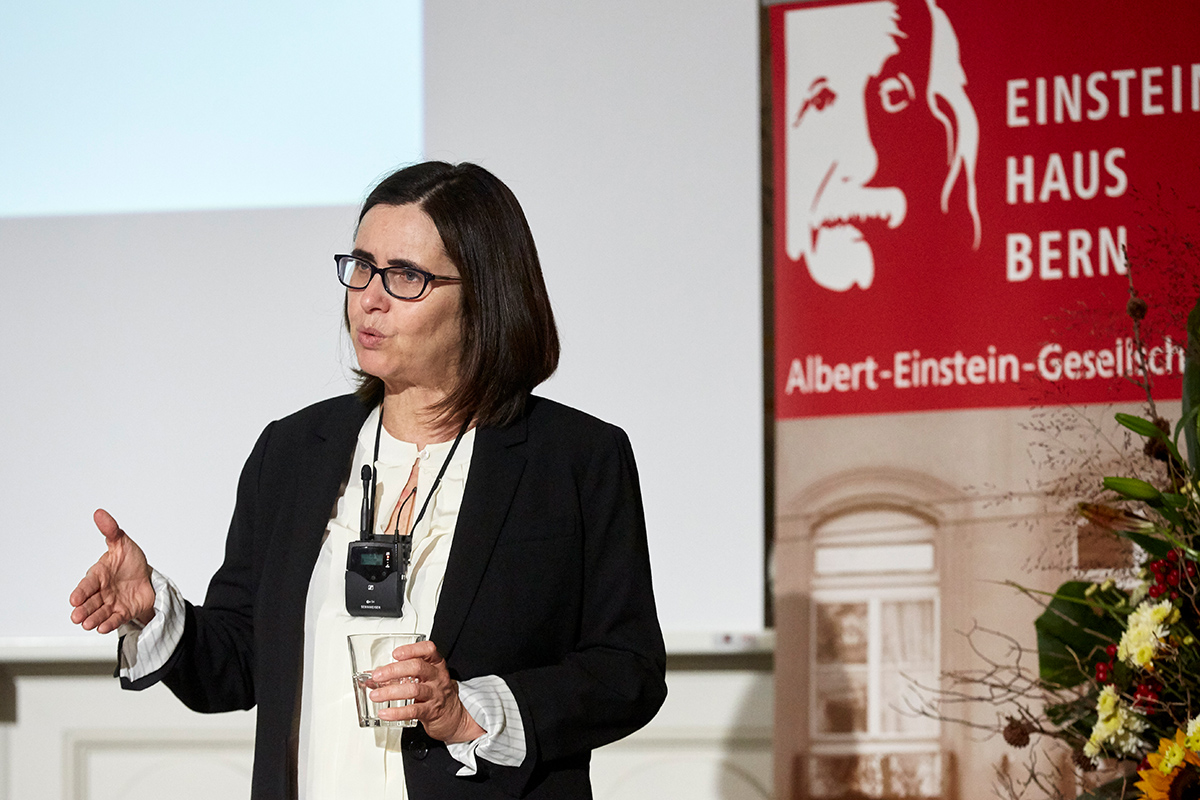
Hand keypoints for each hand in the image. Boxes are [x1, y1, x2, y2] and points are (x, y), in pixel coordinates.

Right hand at [69, 509, 155, 633]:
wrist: (147, 577)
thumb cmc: (130, 561)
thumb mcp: (123, 543)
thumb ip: (111, 530)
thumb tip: (99, 513)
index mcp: (99, 575)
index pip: (87, 584)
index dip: (81, 591)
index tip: (74, 599)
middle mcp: (102, 591)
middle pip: (90, 602)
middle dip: (83, 609)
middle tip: (76, 617)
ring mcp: (111, 603)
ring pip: (99, 612)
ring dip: (93, 618)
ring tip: (88, 624)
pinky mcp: (122, 612)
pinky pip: (114, 619)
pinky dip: (108, 624)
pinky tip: (103, 628)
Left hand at [369, 640, 485, 742]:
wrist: (452, 716)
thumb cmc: (435, 693)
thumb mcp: (423, 679)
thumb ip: (400, 676)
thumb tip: (372, 678)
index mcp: (435, 664)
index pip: (428, 650)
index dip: (411, 649)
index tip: (396, 654)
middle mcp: (437, 677)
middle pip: (417, 667)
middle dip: (394, 670)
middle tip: (377, 675)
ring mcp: (435, 694)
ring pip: (414, 689)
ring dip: (391, 692)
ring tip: (375, 695)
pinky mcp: (431, 711)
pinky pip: (413, 710)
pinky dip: (396, 712)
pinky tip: (385, 713)